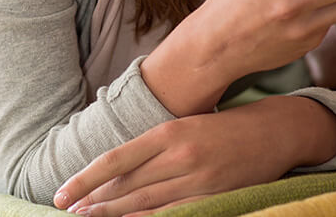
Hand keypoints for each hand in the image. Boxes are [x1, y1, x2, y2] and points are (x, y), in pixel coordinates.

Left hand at [52, 96, 335, 216]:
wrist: (273, 131)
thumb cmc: (221, 127)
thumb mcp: (182, 126)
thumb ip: (151, 147)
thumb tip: (113, 168)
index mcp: (167, 131)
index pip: (114, 160)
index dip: (84, 179)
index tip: (62, 192)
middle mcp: (179, 155)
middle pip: (125, 186)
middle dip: (93, 201)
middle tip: (66, 211)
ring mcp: (198, 179)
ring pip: (145, 204)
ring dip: (113, 214)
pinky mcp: (215, 196)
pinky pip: (175, 214)